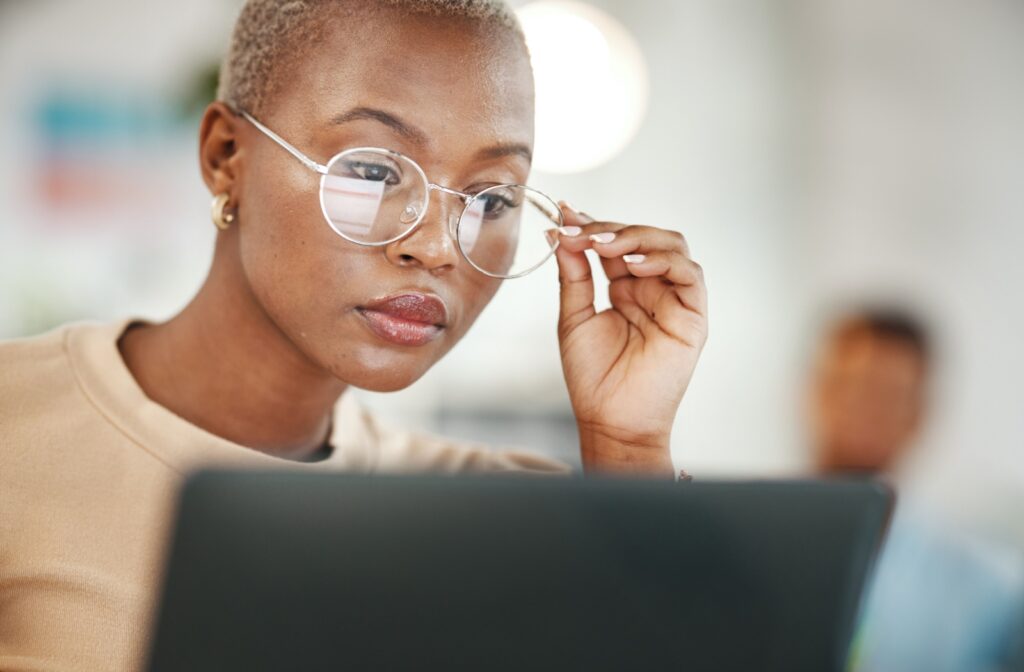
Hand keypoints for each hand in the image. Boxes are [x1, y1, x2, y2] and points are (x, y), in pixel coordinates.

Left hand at [552, 203, 707, 477]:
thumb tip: (561, 233)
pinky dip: (663, 261)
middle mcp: (653, 288)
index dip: (593, 226)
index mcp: (626, 288)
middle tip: (580, 230)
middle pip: (644, 237)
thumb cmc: (594, 376)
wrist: (611, 420)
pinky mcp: (693, 315)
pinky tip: (633, 265)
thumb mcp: (574, 317)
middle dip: (610, 228)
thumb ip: (573, 275)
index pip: (616, 243)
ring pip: (671, 246)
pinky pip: (689, 274)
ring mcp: (675, 299)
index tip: (564, 213)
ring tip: (604, 244)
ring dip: (636, 238)